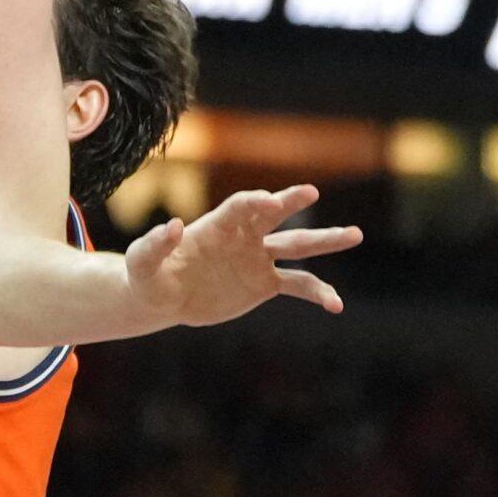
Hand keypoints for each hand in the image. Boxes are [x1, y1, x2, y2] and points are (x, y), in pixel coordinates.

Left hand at [125, 185, 360, 325]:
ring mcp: (257, 259)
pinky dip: (318, 293)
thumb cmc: (148, 276)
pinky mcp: (264, 283)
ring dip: (325, 240)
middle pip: (272, 216)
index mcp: (215, 226)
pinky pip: (298, 284)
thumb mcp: (143, 263)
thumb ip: (155, 243)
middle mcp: (242, 237)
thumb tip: (174, 224)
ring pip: (297, 246)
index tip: (270, 201)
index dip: (254, 202)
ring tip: (354, 234)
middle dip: (290, 202)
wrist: (162, 299)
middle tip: (310, 191)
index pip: (240, 207)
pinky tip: (336, 305)